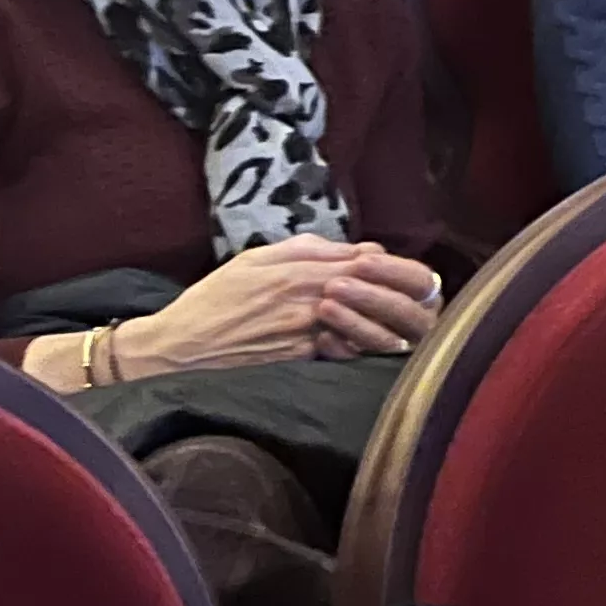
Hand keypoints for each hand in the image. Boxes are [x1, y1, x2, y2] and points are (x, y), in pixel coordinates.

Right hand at [119, 238, 437, 380]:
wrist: (176, 347)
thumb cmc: (214, 299)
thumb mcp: (255, 260)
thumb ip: (306, 250)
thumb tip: (354, 248)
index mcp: (297, 267)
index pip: (364, 258)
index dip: (396, 264)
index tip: (418, 271)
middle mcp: (304, 295)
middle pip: (371, 286)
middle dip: (404, 290)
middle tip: (429, 296)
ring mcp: (301, 328)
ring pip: (362, 322)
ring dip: (391, 323)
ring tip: (415, 326)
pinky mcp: (295, 357)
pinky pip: (339, 350)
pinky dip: (360, 348)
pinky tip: (378, 349)